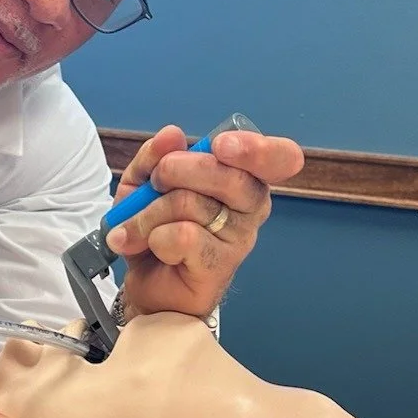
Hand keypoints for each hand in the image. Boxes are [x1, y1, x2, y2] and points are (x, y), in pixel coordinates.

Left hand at [104, 124, 305, 318]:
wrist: (147, 283)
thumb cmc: (156, 228)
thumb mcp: (143, 183)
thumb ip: (154, 156)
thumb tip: (172, 134)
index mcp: (244, 176)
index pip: (279, 158)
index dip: (256, 149)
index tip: (220, 146)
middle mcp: (252, 205)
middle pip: (226, 175)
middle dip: (175, 170)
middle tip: (155, 183)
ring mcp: (240, 238)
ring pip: (191, 204)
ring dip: (149, 213)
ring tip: (137, 227)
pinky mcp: (220, 266)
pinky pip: (183, 237)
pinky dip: (154, 237)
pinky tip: (151, 246)